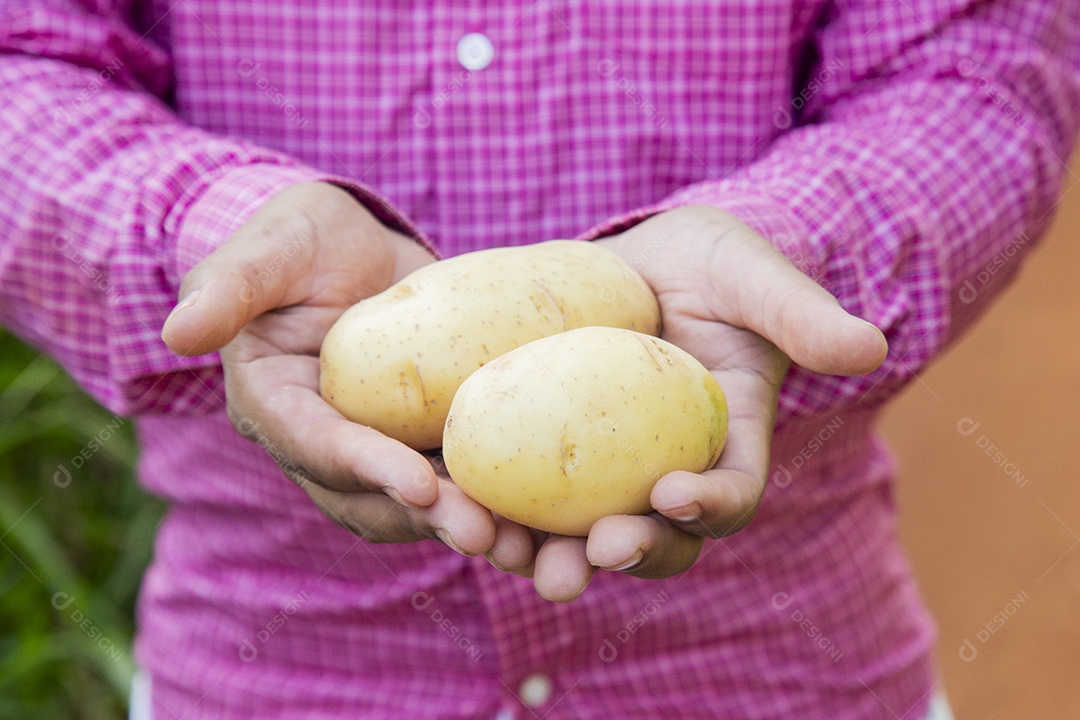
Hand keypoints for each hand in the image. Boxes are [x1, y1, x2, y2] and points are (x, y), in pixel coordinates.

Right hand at [161, 182, 498, 554]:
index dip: (365, 468)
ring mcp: (376, 448)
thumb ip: (227, 287)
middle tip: (486, 534)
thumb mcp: (265, 251)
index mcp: (276, 406)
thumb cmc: (298, 241)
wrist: (351, 248)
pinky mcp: (422, 439)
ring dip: (468, 527)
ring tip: (524, 544)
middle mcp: (324, 443)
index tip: (421, 483)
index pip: (318, 445)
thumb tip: (178, 332)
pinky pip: (456, 480)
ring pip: (417, 507)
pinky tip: (543, 513)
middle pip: (371, 498)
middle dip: (427, 520)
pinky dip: (494, 500)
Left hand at [514, 205, 887, 600]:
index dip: (712, 506)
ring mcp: (605, 468)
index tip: (675, 494)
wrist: (642, 262)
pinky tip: (460, 505)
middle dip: (625, 555)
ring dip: (545, 553)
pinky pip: (523, 493)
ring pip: (581, 533)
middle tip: (589, 558)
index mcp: (725, 440)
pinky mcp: (547, 452)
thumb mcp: (753, 276)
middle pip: (655, 538)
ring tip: (507, 553)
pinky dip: (497, 508)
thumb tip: (869, 346)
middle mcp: (666, 468)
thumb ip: (800, 312)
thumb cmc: (710, 264)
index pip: (732, 492)